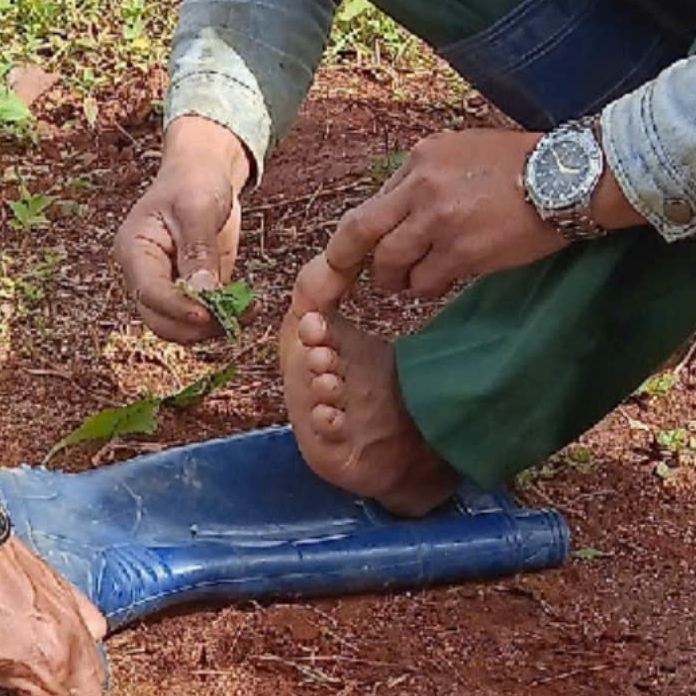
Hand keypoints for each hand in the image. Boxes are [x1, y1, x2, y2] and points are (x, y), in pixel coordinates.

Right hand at [115, 115, 251, 342]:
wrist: (203, 172)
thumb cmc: (193, 180)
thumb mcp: (196, 207)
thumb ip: (198, 251)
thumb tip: (203, 294)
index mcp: (135, 251)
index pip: (148, 292)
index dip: (176, 308)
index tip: (207, 314)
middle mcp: (145, 274)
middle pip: (159, 320)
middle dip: (194, 326)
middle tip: (231, 318)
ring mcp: (167, 285)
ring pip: (180, 326)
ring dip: (211, 328)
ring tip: (245, 313)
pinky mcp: (192, 290)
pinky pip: (202, 317)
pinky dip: (224, 319)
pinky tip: (248, 309)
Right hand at [280, 257, 457, 516]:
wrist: (391, 443)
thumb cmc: (366, 384)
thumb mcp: (350, 337)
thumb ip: (329, 294)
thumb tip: (334, 248)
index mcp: (314, 349)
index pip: (305, 331)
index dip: (309, 328)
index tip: (316, 322)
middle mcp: (310, 381)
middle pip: (304, 367)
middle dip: (312, 357)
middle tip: (322, 352)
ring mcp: (318, 414)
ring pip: (313, 401)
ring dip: (319, 388)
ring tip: (330, 382)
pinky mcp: (330, 447)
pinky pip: (324, 436)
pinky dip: (326, 425)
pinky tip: (333, 417)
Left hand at [323, 129, 571, 299]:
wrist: (565, 179)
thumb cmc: (520, 163)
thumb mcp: (462, 149)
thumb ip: (426, 175)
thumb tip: (398, 208)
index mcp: (420, 157)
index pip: (373, 201)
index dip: (355, 233)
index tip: (348, 250)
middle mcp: (421, 186)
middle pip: (361, 230)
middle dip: (343, 260)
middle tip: (344, 277)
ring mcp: (439, 220)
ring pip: (390, 261)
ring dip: (391, 279)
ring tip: (401, 282)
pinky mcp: (462, 252)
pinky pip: (424, 280)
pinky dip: (423, 287)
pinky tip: (432, 284)